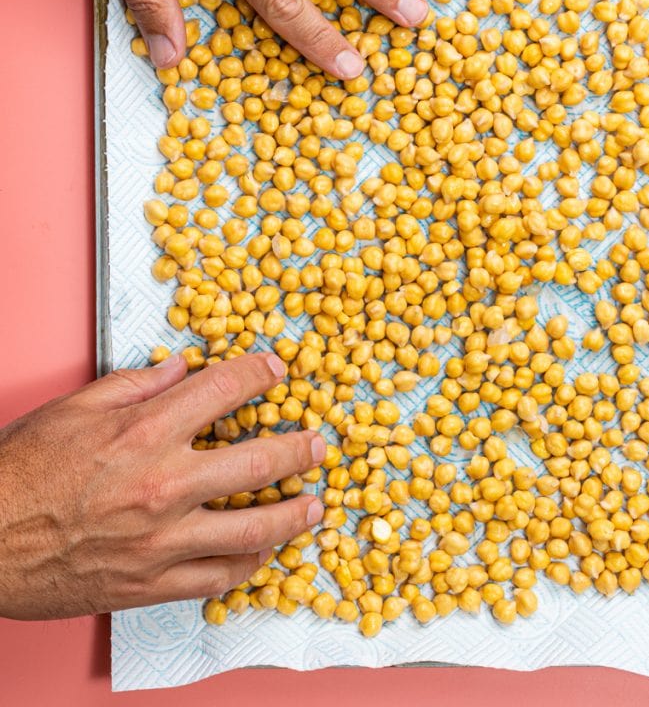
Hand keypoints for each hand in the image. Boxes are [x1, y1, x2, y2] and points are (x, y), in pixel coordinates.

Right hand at [0, 353, 325, 619]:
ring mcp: (162, 540)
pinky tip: (263, 553)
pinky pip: (218, 578)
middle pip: (259, 462)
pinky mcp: (151, 584)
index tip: (275, 369)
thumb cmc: (21, 472)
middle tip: (318, 445)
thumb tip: (182, 366)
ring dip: (294, 516)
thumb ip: (136, 384)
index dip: (258, 373)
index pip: (224, 389)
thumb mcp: (74, 408)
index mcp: (145, 431)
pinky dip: (248, 565)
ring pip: (253, 530)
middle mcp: (164, 484)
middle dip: (299, 450)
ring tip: (314, 506)